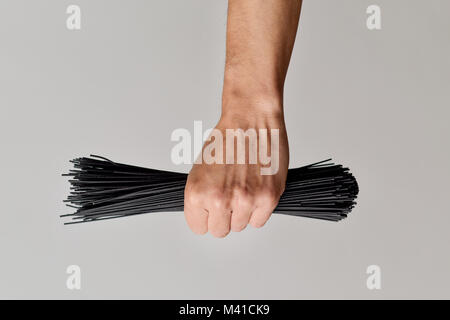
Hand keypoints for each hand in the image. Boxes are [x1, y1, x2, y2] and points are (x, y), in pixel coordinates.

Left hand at [184, 103, 288, 237]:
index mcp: (196, 193)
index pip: (198, 227)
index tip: (212, 209)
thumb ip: (201, 197)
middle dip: (224, 217)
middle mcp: (219, 200)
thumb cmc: (226, 140)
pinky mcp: (267, 198)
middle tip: (230, 197)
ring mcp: (245, 200)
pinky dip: (259, 210)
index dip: (206, 217)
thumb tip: (204, 216)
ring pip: (240, 226)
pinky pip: (260, 221)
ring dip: (243, 212)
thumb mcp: (199, 170)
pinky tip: (256, 189)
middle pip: (220, 231)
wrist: (250, 120)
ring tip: (244, 188)